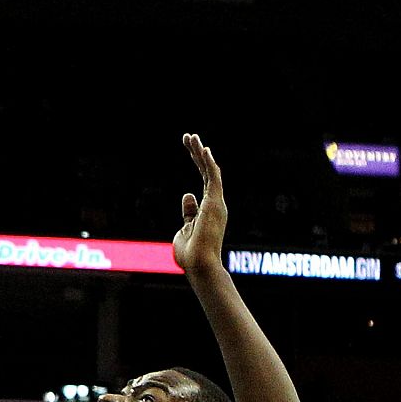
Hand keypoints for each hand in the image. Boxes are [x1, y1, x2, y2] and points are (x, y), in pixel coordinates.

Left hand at [173, 133, 227, 276]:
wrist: (198, 265)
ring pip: (210, 171)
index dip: (197, 161)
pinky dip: (209, 163)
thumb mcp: (184, 228)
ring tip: (191, 137)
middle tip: (188, 136)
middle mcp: (215, 203)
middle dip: (197, 152)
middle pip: (207, 171)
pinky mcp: (215, 204)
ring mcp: (216, 203)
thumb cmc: (190, 253)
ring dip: (200, 153)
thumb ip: (188, 212)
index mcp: (208, 208)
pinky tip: (203, 149)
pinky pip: (214, 179)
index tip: (190, 147)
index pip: (204, 179)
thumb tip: (188, 194)